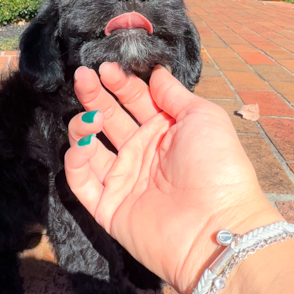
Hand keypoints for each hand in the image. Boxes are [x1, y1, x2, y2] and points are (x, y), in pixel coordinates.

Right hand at [64, 63, 278, 293]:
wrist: (216, 226)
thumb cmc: (217, 167)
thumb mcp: (202, 117)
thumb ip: (174, 94)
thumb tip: (156, 71)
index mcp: (166, 131)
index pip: (135, 100)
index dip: (120, 83)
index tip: (105, 67)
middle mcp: (143, 153)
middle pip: (110, 119)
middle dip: (95, 96)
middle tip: (83, 77)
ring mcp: (124, 180)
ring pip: (90, 148)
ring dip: (83, 126)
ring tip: (88, 116)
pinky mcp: (108, 207)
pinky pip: (81, 180)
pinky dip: (77, 161)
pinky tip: (84, 143)